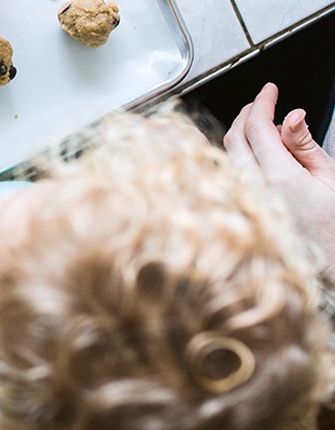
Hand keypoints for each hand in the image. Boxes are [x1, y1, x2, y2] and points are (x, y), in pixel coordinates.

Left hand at [224, 83, 334, 274]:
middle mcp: (253, 189)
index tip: (270, 90)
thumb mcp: (329, 178)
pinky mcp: (241, 210)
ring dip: (242, 135)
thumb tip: (291, 116)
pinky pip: (232, 174)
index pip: (257, 127)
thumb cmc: (333, 225)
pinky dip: (241, 156)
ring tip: (266, 129)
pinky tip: (258, 156)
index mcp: (278, 177)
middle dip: (246, 114)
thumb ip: (304, 145)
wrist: (327, 264)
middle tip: (263, 103)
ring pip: (229, 156)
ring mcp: (243, 201)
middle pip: (234, 138)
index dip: (262, 102)